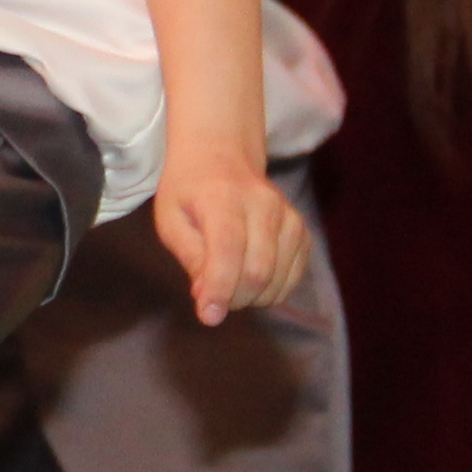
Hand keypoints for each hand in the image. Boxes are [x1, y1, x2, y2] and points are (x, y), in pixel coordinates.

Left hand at [151, 156, 308, 326]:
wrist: (222, 155)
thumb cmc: (189, 191)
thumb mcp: (171, 220)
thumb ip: (190, 259)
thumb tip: (208, 299)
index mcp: (223, 199)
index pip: (227, 252)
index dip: (219, 290)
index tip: (209, 317)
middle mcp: (263, 205)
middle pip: (257, 272)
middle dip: (233, 298)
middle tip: (213, 296)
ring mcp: (288, 217)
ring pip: (278, 280)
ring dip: (251, 297)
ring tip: (229, 283)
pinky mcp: (301, 230)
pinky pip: (293, 277)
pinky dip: (271, 290)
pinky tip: (251, 279)